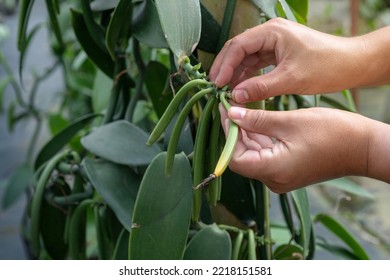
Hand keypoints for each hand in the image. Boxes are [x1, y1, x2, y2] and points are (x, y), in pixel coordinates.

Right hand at [209, 18, 388, 102]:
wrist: (351, 65)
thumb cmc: (326, 67)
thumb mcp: (291, 79)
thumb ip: (260, 87)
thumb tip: (235, 96)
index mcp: (272, 32)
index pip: (239, 45)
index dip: (225, 65)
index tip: (217, 83)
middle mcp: (270, 34)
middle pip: (239, 49)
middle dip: (226, 68)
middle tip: (215, 87)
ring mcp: (274, 43)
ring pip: (246, 57)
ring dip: (235, 73)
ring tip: (225, 91)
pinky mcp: (278, 54)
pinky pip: (256, 64)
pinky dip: (247, 76)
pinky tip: (240, 88)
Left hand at [219, 105, 372, 192]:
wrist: (364, 148)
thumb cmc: (332, 133)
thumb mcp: (290, 122)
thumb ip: (257, 120)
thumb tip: (233, 114)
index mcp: (273, 171)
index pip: (235, 158)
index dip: (228, 134)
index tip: (226, 111)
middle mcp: (274, 179)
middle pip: (243, 156)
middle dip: (236, 131)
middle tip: (231, 106)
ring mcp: (281, 176)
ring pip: (254, 154)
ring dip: (247, 133)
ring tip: (240, 109)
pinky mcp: (288, 170)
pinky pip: (267, 154)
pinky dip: (260, 138)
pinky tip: (255, 120)